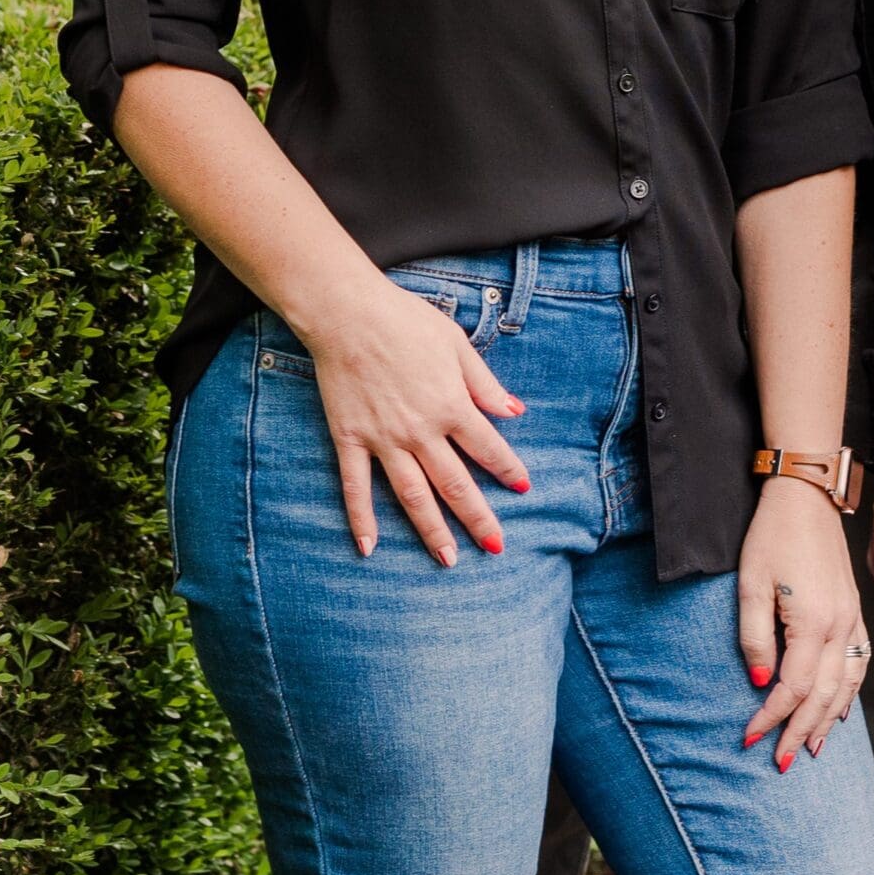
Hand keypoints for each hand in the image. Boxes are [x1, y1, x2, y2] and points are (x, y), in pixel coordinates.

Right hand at [294, 276, 530, 565]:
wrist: (349, 315)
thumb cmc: (408, 322)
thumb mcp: (457, 344)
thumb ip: (484, 383)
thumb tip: (514, 412)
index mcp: (451, 405)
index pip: (488, 447)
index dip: (508, 469)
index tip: (524, 489)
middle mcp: (421, 431)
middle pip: (455, 483)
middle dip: (477, 517)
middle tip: (495, 547)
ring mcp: (383, 439)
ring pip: (411, 495)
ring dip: (431, 529)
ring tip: (447, 559)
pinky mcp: (350, 440)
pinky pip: (356, 487)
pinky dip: (361, 518)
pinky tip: (368, 547)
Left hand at [739, 478, 868, 768]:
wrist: (807, 494)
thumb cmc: (772, 535)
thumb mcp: (751, 584)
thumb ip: (755, 636)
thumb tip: (761, 681)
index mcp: (813, 620)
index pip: (793, 687)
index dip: (770, 717)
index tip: (748, 737)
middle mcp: (840, 623)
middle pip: (823, 694)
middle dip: (799, 730)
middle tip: (779, 761)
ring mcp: (852, 616)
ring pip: (846, 683)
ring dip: (827, 719)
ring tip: (810, 747)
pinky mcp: (855, 607)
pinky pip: (861, 661)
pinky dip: (851, 691)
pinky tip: (840, 707)